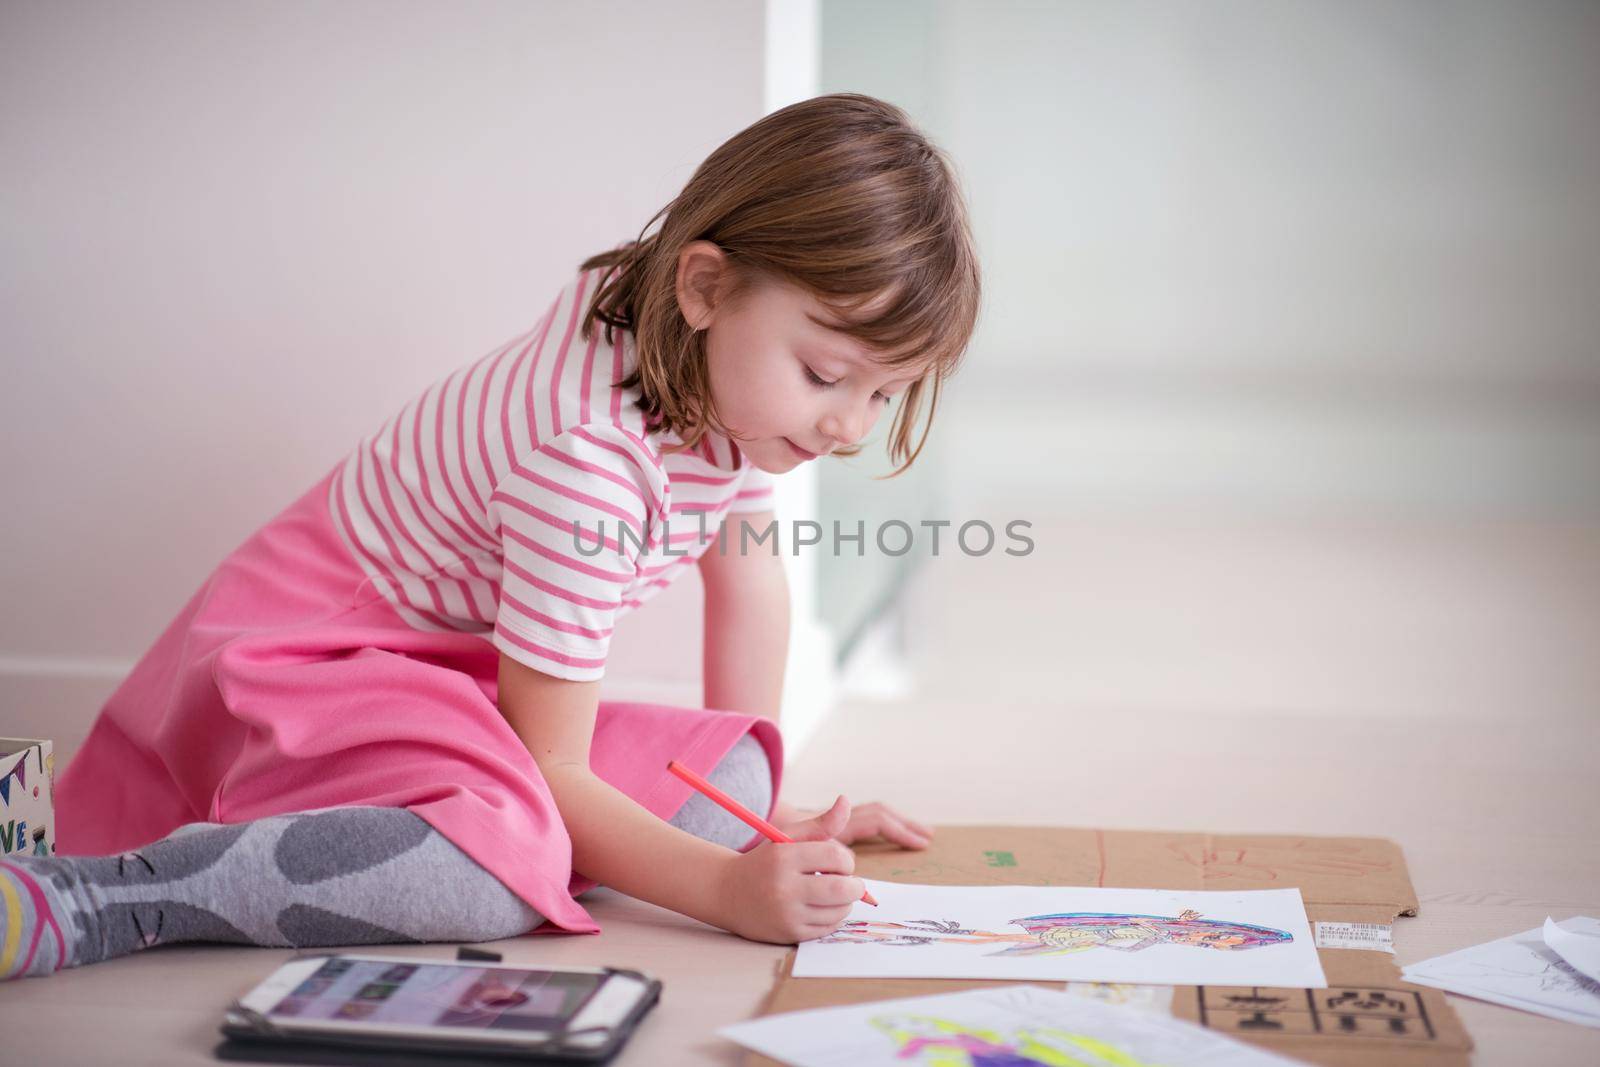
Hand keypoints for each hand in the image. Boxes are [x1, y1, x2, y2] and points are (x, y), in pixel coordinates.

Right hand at [715, 835, 863, 944]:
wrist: (728, 892)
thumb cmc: (765, 861)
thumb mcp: (788, 836)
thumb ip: (821, 823)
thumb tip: (845, 800)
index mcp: (785, 857)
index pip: (837, 858)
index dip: (847, 861)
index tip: (840, 863)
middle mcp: (784, 887)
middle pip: (843, 890)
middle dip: (855, 886)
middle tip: (849, 882)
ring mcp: (787, 913)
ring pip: (839, 911)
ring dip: (844, 902)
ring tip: (831, 893)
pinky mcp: (789, 934)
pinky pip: (828, 928)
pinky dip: (832, 917)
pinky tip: (821, 907)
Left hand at [774, 795, 933, 850]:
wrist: (759, 838)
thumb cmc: (777, 852)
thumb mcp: (796, 847)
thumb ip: (820, 834)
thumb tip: (847, 815)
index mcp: (835, 826)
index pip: (875, 821)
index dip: (898, 831)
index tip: (919, 844)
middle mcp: (838, 822)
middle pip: (879, 814)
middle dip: (904, 824)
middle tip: (927, 838)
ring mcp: (838, 826)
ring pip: (875, 817)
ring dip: (897, 825)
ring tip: (919, 837)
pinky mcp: (836, 834)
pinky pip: (866, 826)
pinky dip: (884, 831)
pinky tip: (895, 842)